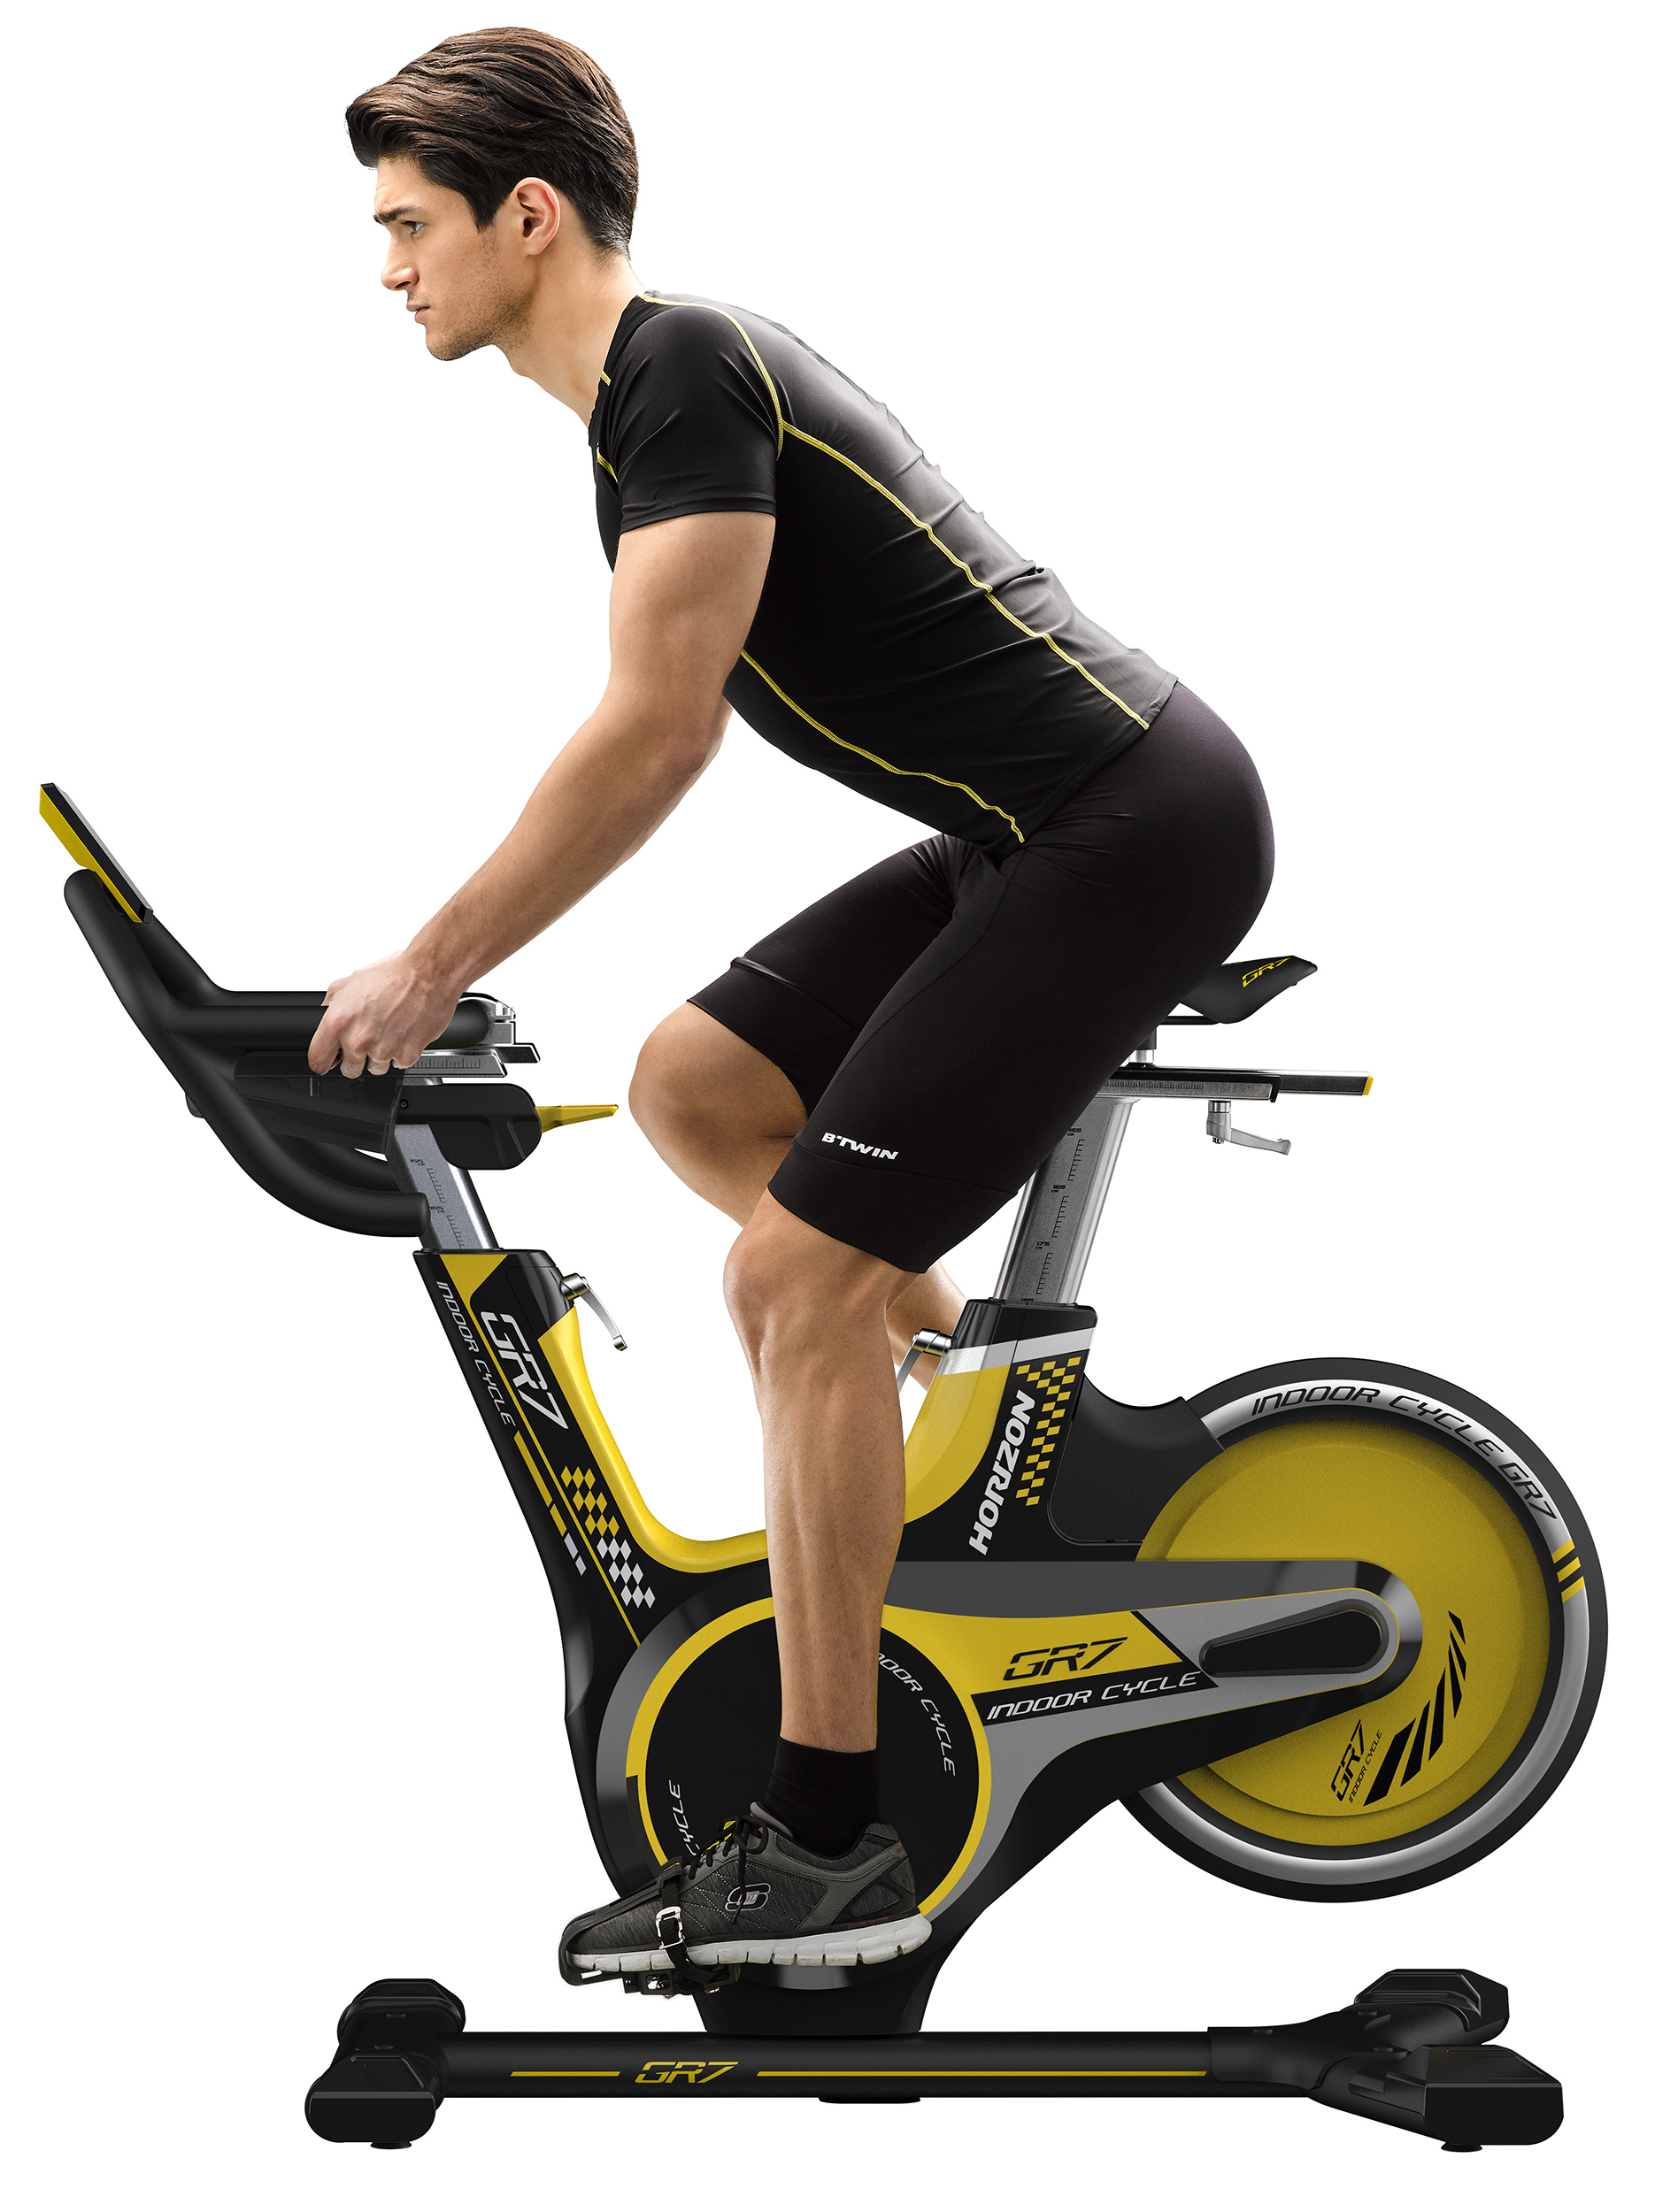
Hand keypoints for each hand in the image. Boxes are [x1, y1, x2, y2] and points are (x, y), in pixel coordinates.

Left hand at [308, 952, 461, 1078]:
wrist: (428, 974)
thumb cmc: (393, 974)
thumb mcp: (350, 982)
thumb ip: (331, 1004)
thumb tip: (324, 1016)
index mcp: (338, 1022)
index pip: (317, 1060)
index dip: (324, 1060)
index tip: (332, 1059)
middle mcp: (358, 1039)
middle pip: (349, 1070)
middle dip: (356, 1057)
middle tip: (369, 1036)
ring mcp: (382, 1051)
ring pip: (375, 1069)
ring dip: (380, 1056)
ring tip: (390, 1031)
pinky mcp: (406, 1055)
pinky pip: (398, 1064)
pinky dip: (401, 1052)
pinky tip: (403, 1032)